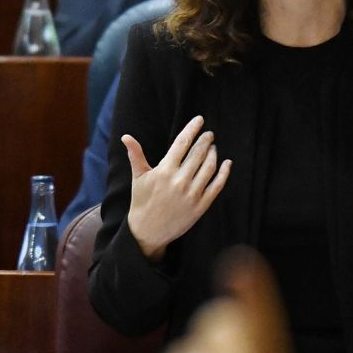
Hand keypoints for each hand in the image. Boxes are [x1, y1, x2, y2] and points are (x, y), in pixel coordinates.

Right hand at [123, 116, 231, 261]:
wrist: (147, 232)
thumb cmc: (141, 202)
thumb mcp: (138, 178)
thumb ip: (135, 155)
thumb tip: (126, 136)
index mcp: (164, 171)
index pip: (182, 143)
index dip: (192, 129)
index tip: (199, 120)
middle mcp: (179, 181)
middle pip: (198, 153)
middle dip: (205, 140)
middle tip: (209, 134)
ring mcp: (192, 194)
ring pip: (209, 167)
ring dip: (213, 154)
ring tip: (213, 147)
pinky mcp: (200, 206)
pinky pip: (217, 186)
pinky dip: (224, 173)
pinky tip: (227, 163)